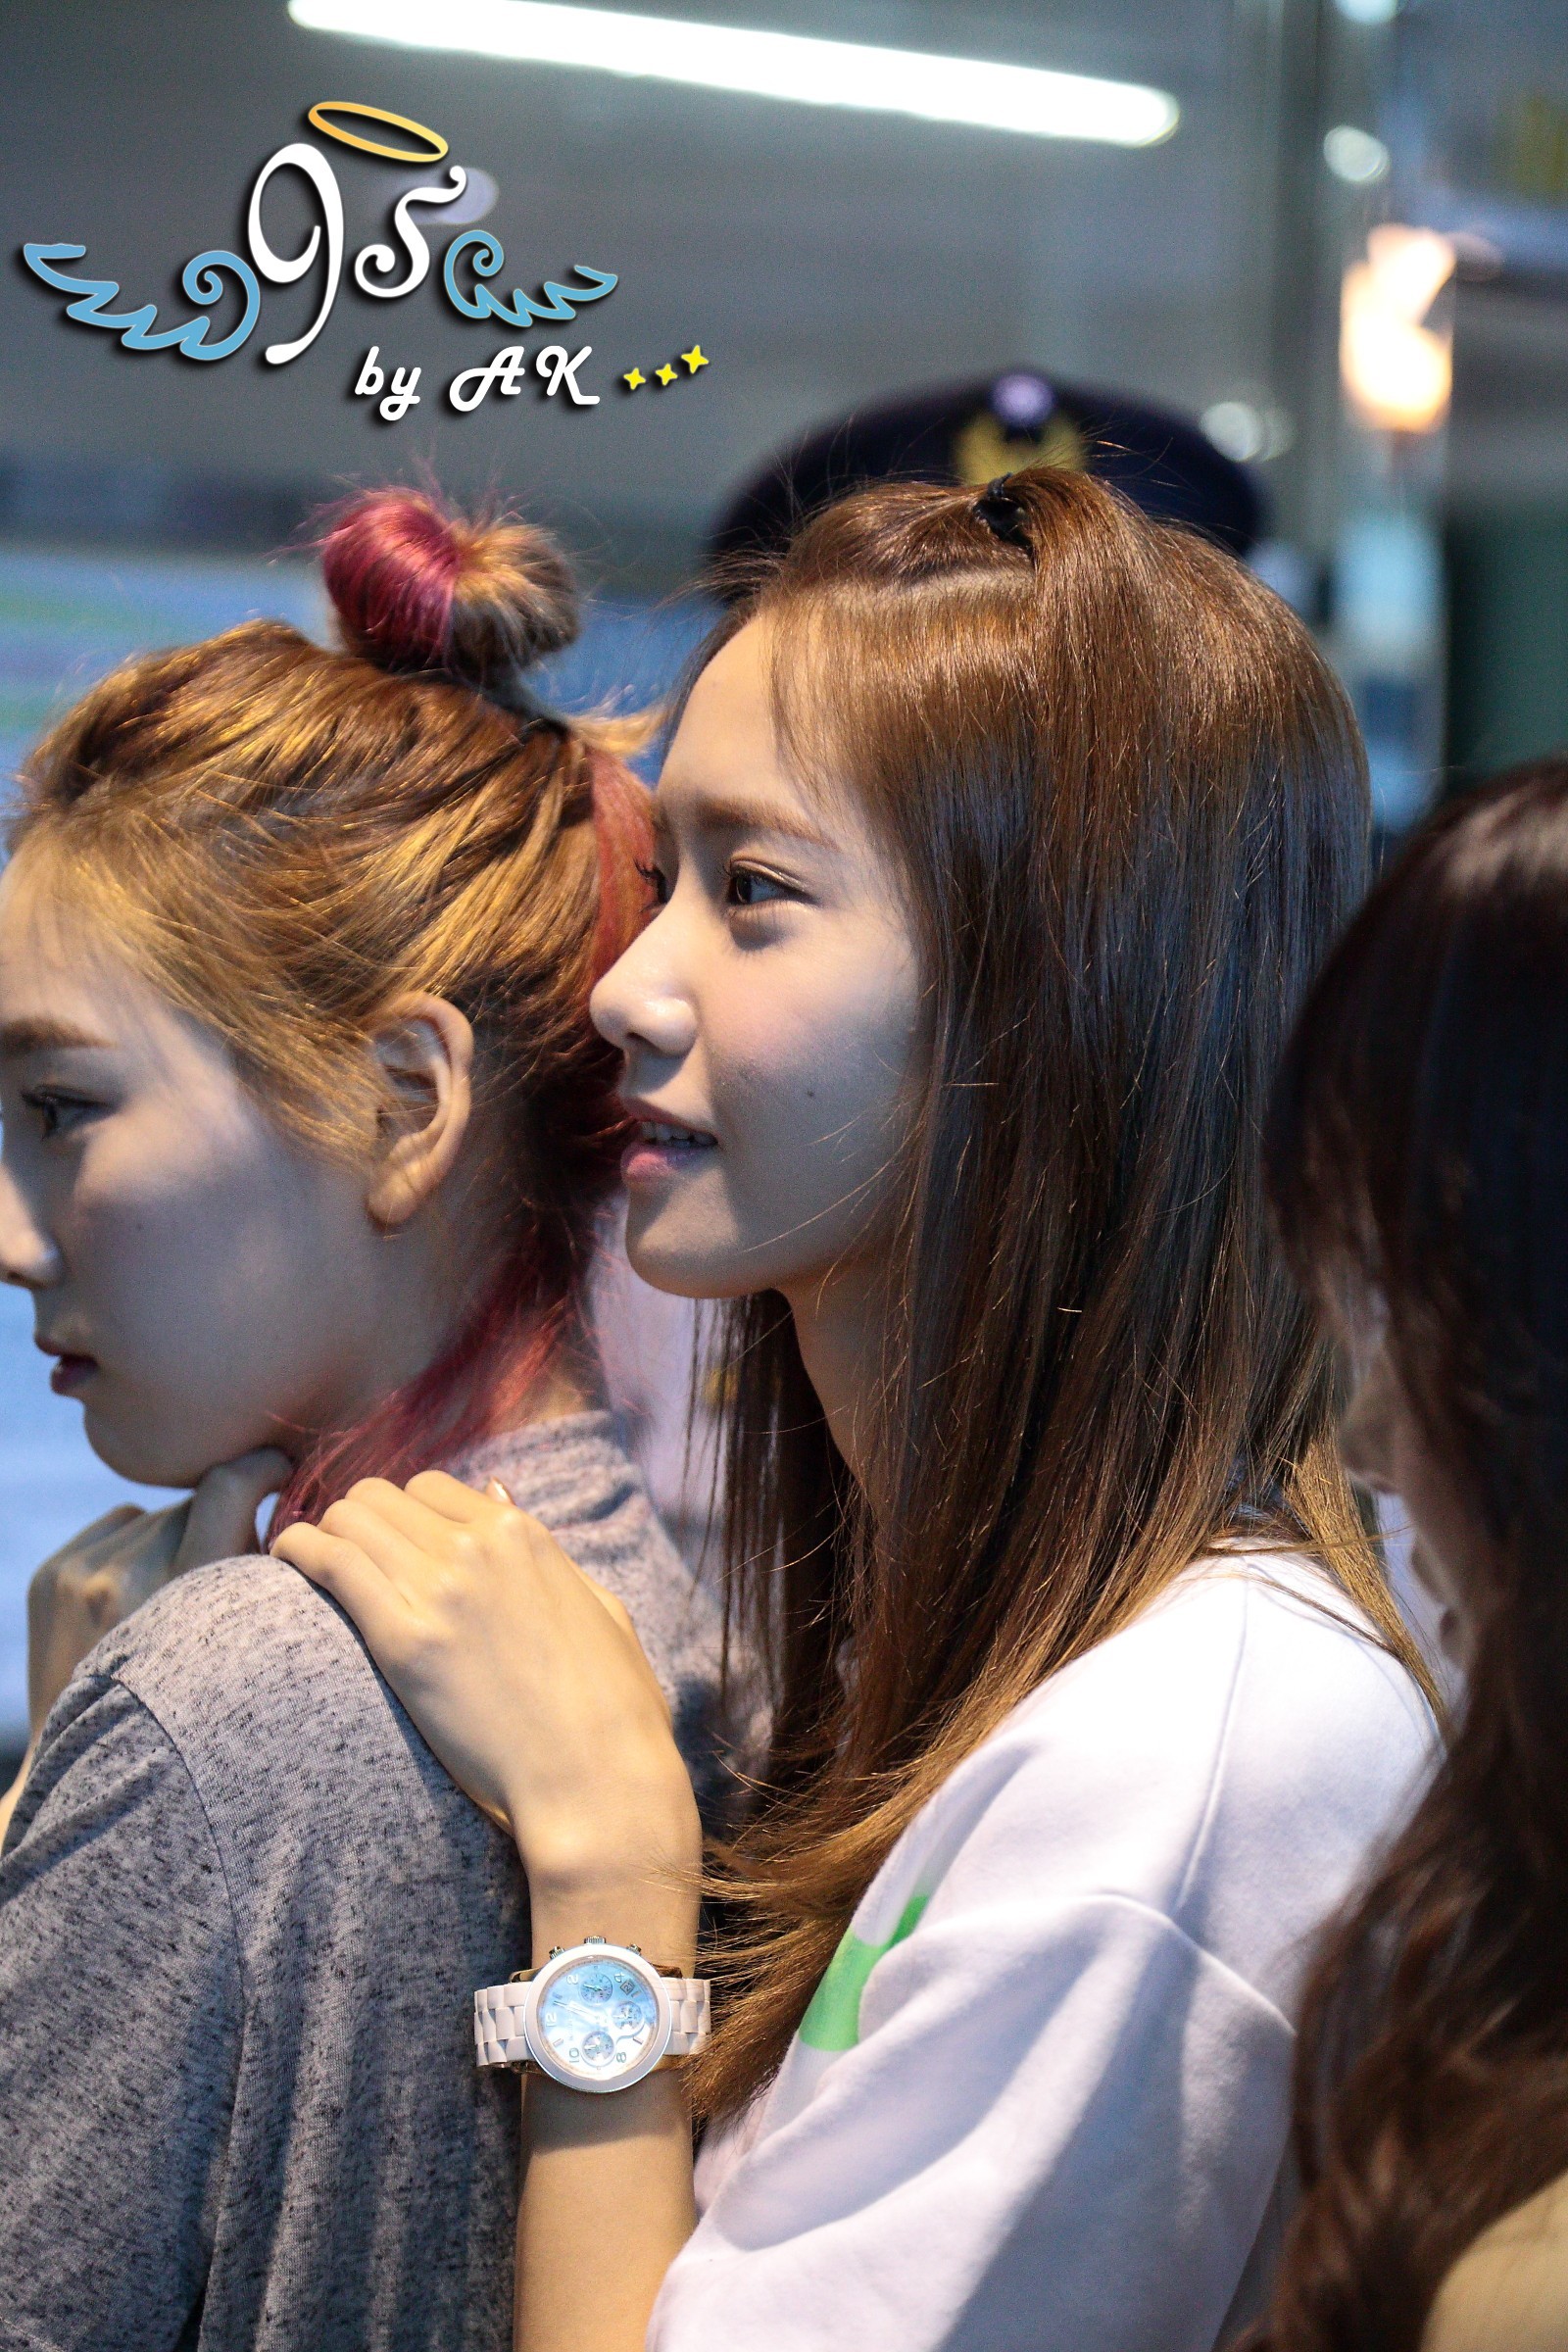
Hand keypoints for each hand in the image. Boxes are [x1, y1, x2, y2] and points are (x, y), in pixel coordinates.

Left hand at [26, 1447, 289, 1735]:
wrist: (89, 1763)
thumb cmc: (192, 1710)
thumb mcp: (246, 1648)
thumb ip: (263, 1578)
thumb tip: (289, 1497)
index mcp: (185, 1597)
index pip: (226, 1488)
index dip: (262, 1466)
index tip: (281, 1468)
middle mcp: (125, 1579)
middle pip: (194, 1506)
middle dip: (217, 1526)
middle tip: (223, 1571)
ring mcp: (80, 1574)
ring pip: (157, 1516)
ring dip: (176, 1538)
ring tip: (174, 1597)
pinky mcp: (52, 1573)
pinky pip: (120, 1525)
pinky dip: (138, 1546)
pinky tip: (139, 1593)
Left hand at [271, 1474, 702, 1956]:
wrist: (596, 1779)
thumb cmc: (612, 1706)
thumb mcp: (597, 1604)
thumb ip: (542, 1551)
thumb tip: (495, 1492)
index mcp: (523, 1533)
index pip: (431, 1488)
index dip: (404, 1515)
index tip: (389, 1545)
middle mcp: (477, 1545)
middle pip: (381, 1497)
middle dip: (359, 1521)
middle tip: (348, 1559)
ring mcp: (439, 1588)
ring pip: (349, 1517)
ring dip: (326, 1534)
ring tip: (310, 1561)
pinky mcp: (403, 1639)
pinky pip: (330, 1562)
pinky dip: (298, 1550)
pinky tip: (286, 1560)